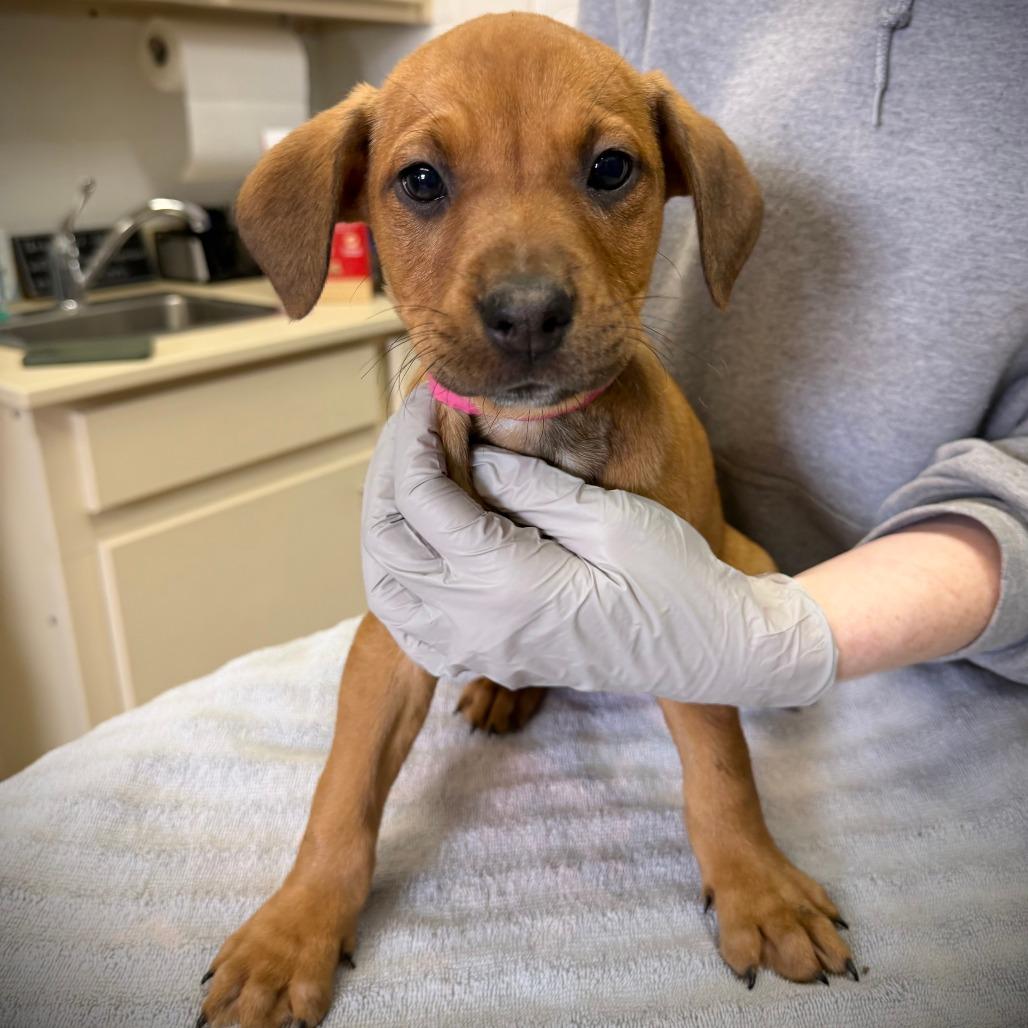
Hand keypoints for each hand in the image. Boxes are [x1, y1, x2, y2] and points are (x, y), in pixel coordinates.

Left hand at [361, 387, 836, 705]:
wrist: (710, 650)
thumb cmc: (675, 579)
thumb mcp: (609, 517)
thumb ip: (527, 485)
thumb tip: (472, 457)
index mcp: (505, 581)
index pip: (421, 498)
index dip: (413, 439)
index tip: (429, 400)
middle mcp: (476, 623)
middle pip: (387, 542)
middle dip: (389, 475)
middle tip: (414, 432)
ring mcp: (480, 651)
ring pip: (388, 591)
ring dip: (387, 530)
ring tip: (413, 481)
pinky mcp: (492, 662)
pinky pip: (416, 633)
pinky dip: (402, 587)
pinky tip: (425, 552)